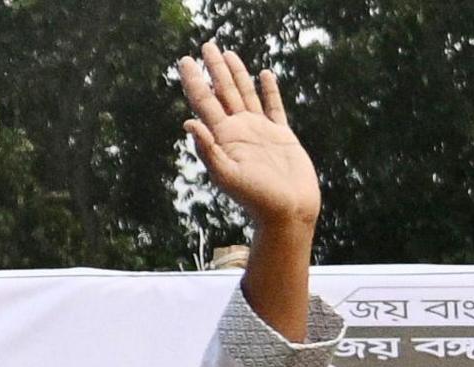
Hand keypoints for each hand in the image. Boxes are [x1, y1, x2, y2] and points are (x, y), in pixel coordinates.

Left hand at [179, 42, 319, 229]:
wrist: (288, 212)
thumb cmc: (257, 199)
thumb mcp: (227, 176)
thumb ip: (208, 150)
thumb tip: (188, 122)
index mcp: (223, 137)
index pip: (203, 102)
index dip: (194, 80)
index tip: (185, 60)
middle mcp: (239, 131)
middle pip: (223, 91)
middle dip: (214, 68)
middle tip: (206, 46)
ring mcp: (260, 132)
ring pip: (245, 94)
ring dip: (236, 74)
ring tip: (229, 54)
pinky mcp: (281, 136)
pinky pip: (274, 107)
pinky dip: (269, 90)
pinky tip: (265, 75)